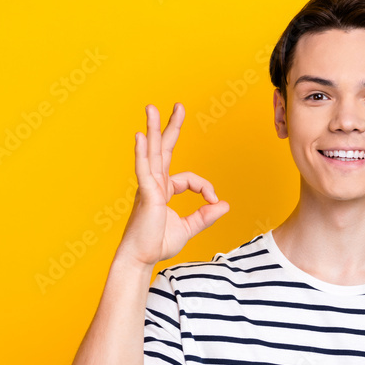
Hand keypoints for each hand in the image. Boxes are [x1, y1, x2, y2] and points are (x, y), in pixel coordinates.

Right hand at [115, 103, 229, 267]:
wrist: (141, 258)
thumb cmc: (158, 244)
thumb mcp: (188, 228)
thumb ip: (205, 216)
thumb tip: (223, 205)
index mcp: (164, 189)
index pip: (189, 178)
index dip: (205, 187)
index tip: (213, 202)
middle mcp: (155, 183)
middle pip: (164, 149)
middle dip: (171, 127)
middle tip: (178, 106)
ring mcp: (148, 186)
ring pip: (152, 152)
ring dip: (153, 129)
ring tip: (152, 108)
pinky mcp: (145, 194)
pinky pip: (143, 169)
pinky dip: (142, 153)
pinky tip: (141, 137)